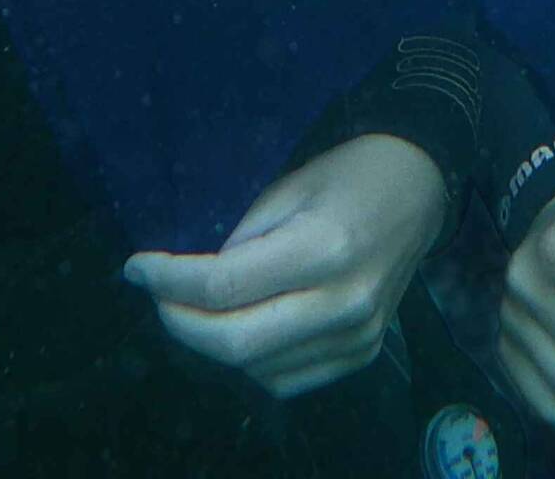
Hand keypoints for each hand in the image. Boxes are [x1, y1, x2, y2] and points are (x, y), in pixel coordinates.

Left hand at [124, 133, 447, 398]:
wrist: (418, 188)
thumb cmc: (347, 175)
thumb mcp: (287, 188)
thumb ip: (241, 242)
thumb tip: (196, 286)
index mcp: (323, 247)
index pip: (224, 286)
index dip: (168, 281)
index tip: (136, 268)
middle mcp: (343, 301)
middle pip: (235, 343)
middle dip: (180, 323)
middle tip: (159, 296)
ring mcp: (357, 336)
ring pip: (256, 368)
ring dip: (213, 342)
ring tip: (202, 306)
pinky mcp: (362, 354)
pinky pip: (286, 378)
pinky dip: (251, 361)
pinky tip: (245, 324)